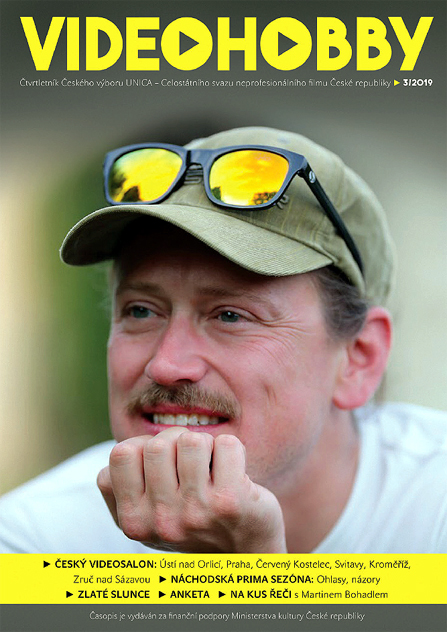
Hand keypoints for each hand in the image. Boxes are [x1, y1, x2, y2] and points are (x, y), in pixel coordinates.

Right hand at [97, 427, 286, 552]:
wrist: (242, 555)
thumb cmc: (192, 522)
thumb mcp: (148, 515)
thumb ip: (127, 485)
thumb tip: (127, 446)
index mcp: (133, 521)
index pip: (121, 454)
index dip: (143, 446)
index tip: (162, 462)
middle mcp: (161, 520)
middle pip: (157, 444)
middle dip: (177, 439)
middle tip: (191, 460)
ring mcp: (195, 512)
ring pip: (191, 440)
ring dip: (205, 444)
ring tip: (211, 466)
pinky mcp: (230, 502)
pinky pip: (227, 444)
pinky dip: (232, 448)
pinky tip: (233, 471)